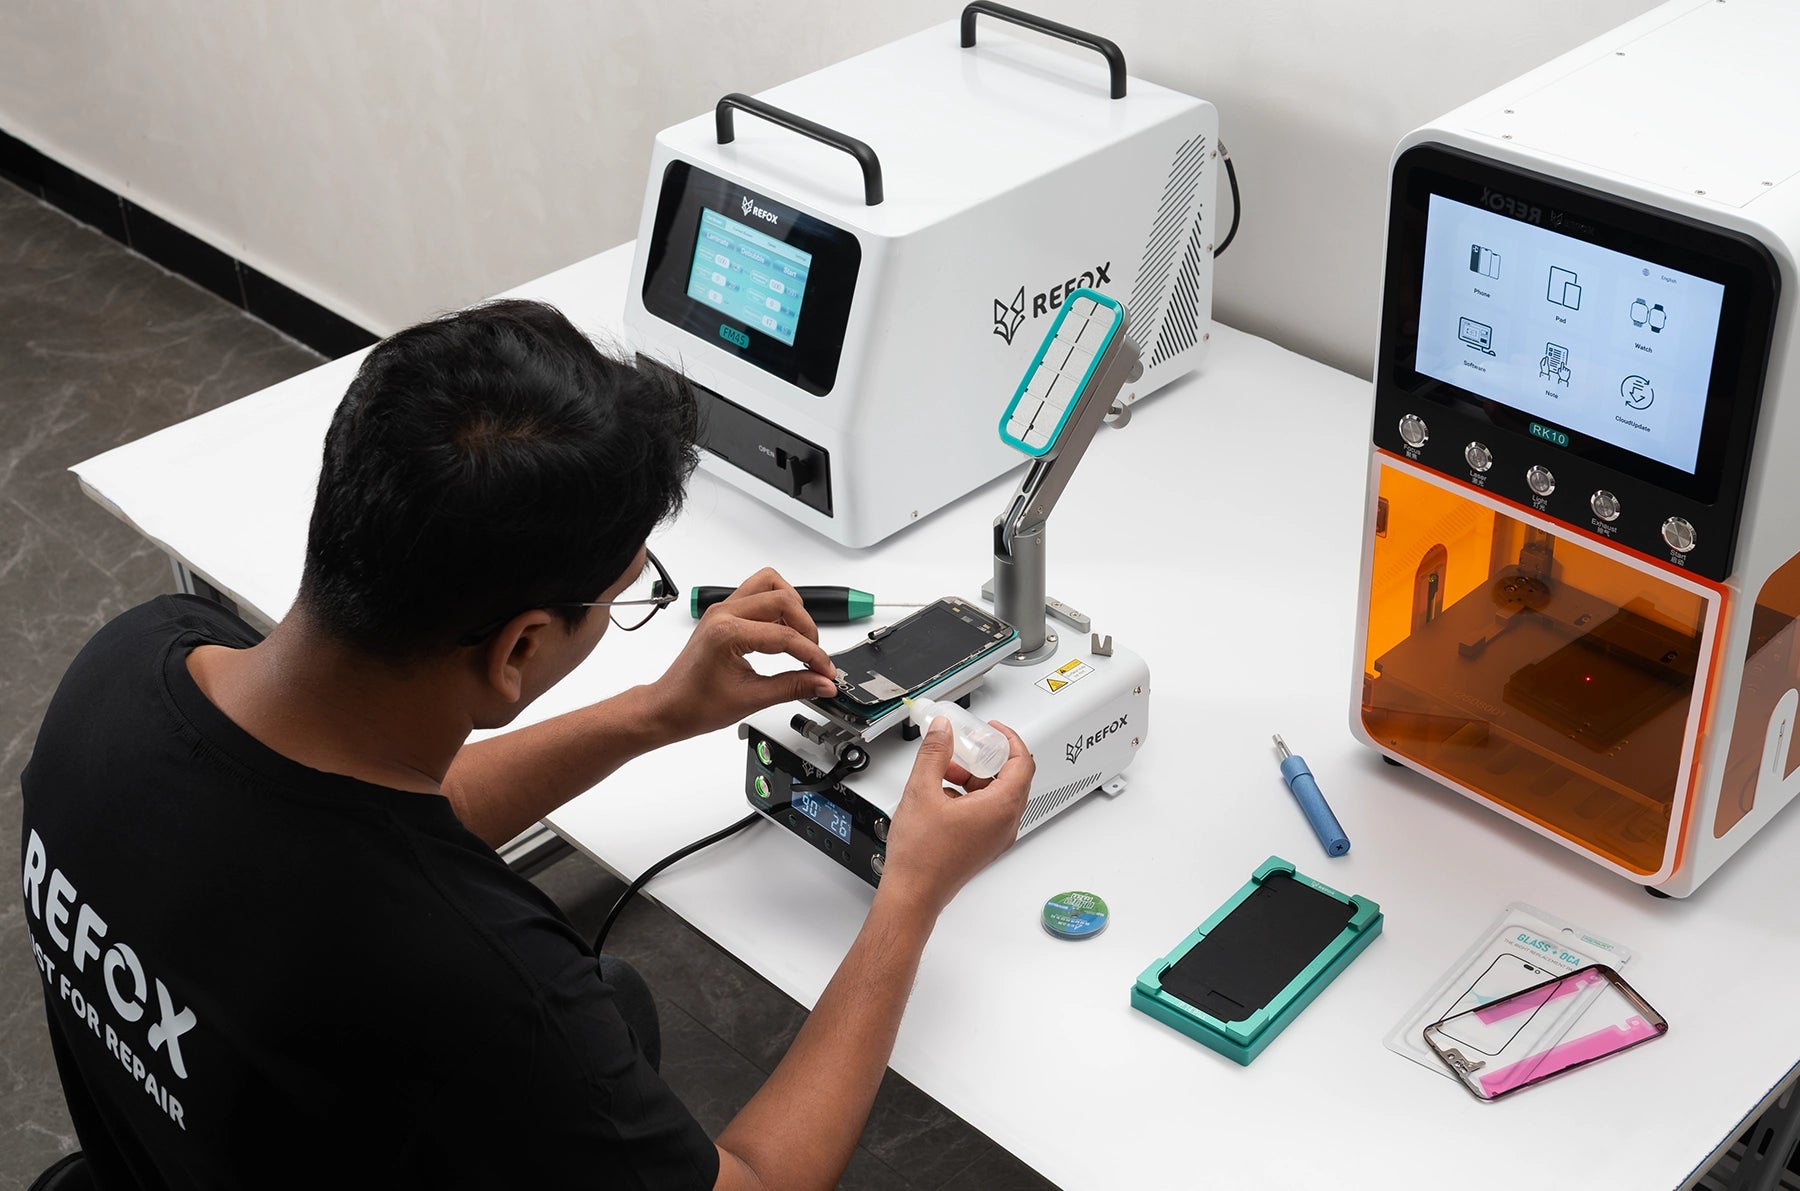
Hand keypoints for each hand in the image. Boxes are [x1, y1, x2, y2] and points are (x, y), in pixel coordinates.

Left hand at [643, 568, 838, 740]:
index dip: (812, 655)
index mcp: (727, 633)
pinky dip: (778, 608)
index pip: (785, 636)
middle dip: (806, 628)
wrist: (668, 707)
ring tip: (799, 638)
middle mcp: (724, 613)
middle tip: (813, 656)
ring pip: (770, 584)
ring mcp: (723, 609)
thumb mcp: (751, 699)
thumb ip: (793, 687)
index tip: (826, 671)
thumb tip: (822, 682)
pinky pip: (759, 593)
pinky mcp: (724, 613)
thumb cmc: (694, 705)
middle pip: (783, 599)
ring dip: (792, 607)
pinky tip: (783, 633)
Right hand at [876, 718, 1033, 920]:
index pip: (1023, 763)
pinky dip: (969, 796)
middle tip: (966, 745)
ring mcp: (995, 837)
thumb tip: (942, 730)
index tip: (992, 730)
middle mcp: (1005, 825)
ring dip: (974, 777)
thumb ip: (934, 753)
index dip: (1009, 740)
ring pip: (996, 795)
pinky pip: (986, 811)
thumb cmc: (922, 856)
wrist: (913, 893)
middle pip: (1011, 778)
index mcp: (1000, 809)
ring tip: (944, 770)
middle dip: (987, 758)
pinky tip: (940, 793)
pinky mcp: (983, 845)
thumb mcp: (922, 790)